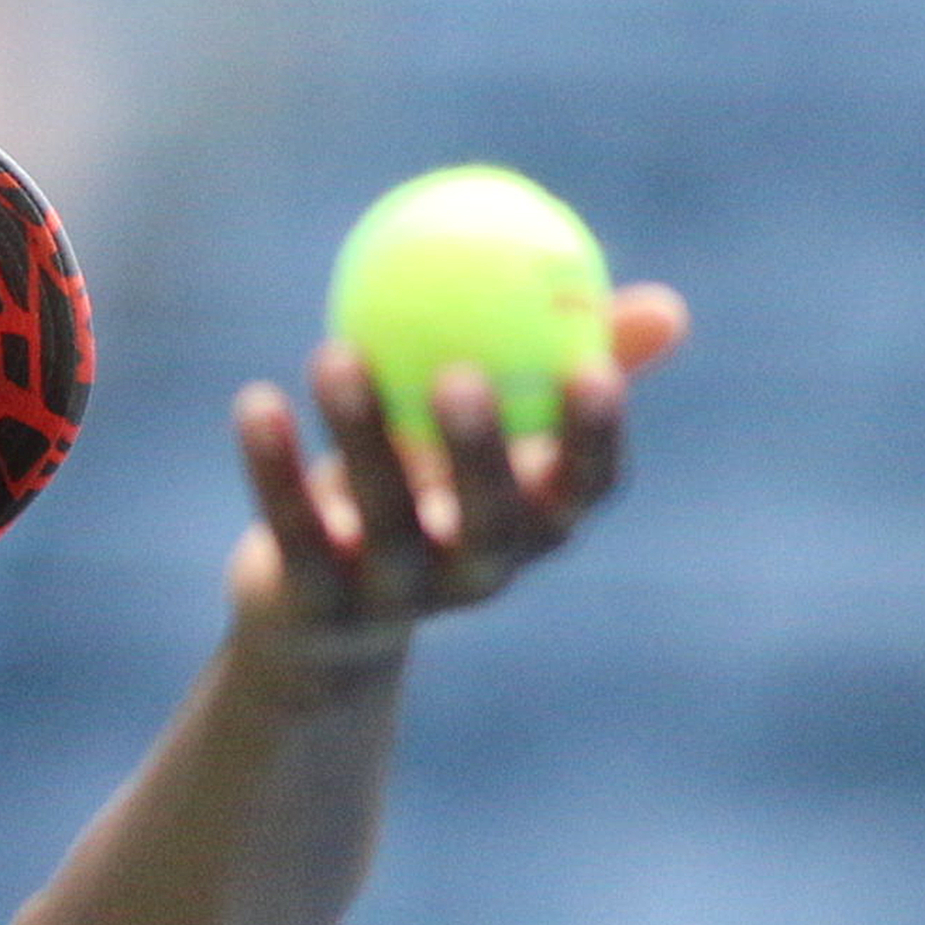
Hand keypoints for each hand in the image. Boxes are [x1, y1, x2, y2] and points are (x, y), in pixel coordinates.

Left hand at [223, 286, 689, 662]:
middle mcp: (477, 571)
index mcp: (535, 526)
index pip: (586, 491)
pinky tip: (257, 402)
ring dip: (359, 433)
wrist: (322, 617)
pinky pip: (293, 530)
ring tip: (335, 353)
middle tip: (458, 373)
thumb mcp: (494, 428)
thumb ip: (562, 360)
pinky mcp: (315, 609)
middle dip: (480, 451)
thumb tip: (667, 307)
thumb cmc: (427, 489)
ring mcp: (397, 596)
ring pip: (383, 519)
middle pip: (490, 518)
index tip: (589, 371)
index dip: (594, 441)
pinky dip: (273, 466)